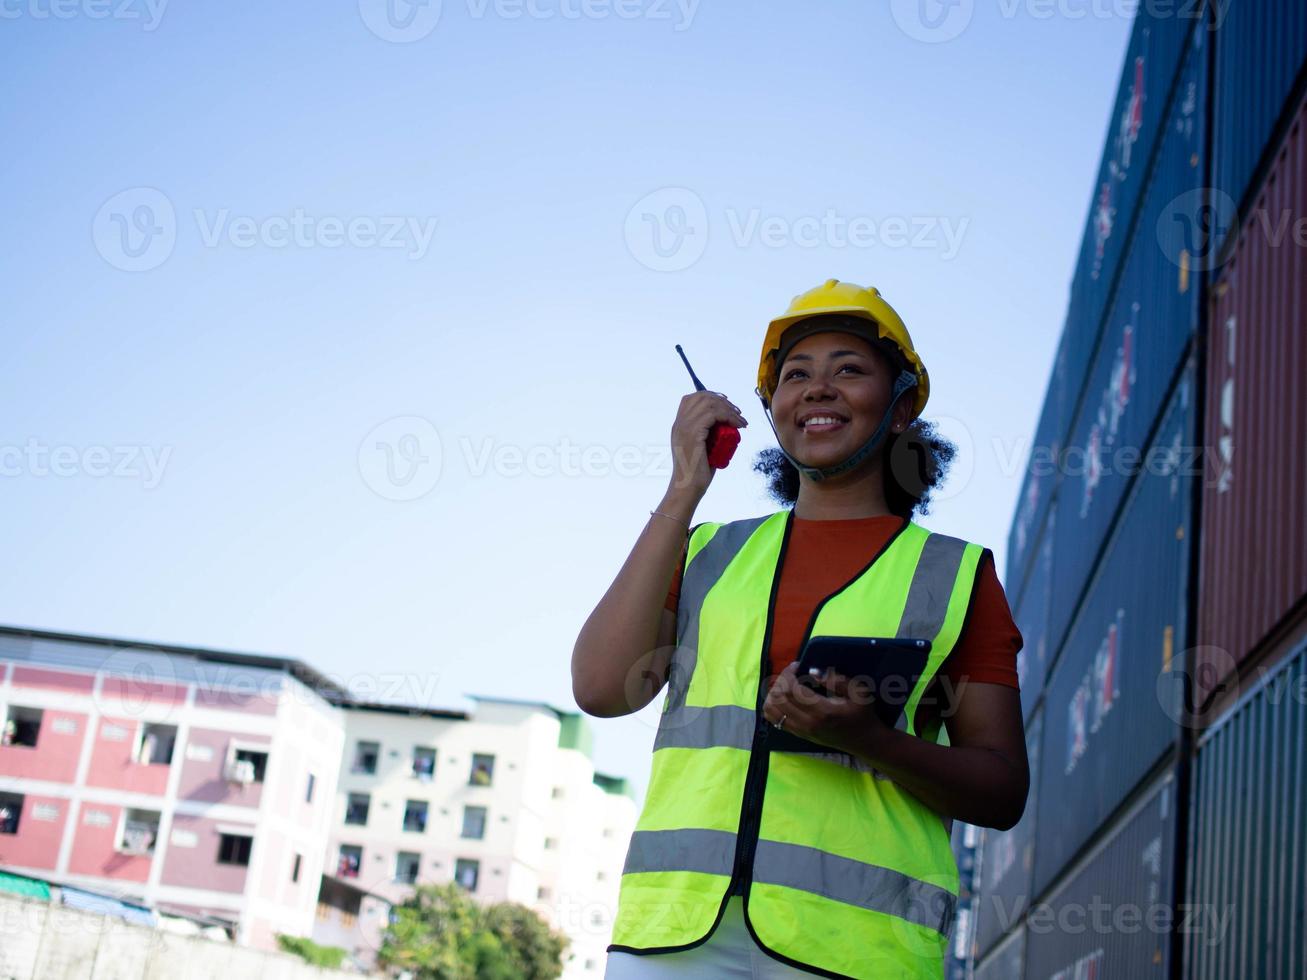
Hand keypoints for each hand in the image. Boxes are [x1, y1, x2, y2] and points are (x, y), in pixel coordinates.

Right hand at [668, 390, 747, 496]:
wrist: (688, 488)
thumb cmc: (697, 473)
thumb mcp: (701, 448)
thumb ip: (707, 436)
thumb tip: (725, 428)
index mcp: (679, 425)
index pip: (692, 398)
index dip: (711, 397)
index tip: (727, 405)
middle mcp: (680, 423)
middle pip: (701, 397)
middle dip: (723, 401)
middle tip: (737, 412)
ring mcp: (685, 427)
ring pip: (709, 403)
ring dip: (729, 409)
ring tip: (740, 420)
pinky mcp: (693, 434)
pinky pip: (713, 414)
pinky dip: (729, 416)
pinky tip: (738, 425)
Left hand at [761, 662, 891, 756]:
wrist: (864, 741)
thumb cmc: (862, 714)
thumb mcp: (859, 692)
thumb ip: (838, 680)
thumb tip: (814, 673)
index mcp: (822, 711)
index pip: (790, 689)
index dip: (789, 673)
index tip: (798, 665)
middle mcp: (807, 723)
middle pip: (778, 698)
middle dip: (781, 680)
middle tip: (793, 673)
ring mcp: (801, 731)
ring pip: (771, 709)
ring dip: (774, 693)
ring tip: (789, 685)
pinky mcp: (798, 734)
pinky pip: (774, 719)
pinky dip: (774, 705)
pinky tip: (787, 698)